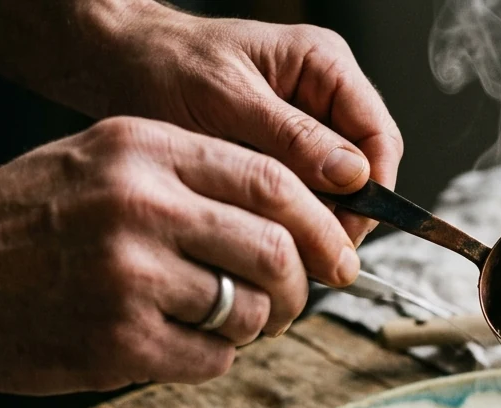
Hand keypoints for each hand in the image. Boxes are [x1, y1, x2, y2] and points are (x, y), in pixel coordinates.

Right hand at [0, 117, 357, 393]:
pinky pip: (215, 359)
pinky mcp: (120, 341)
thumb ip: (192, 177)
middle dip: (300, 286)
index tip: (337, 254)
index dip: (320, 224)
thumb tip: (295, 216)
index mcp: (143, 148)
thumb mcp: (101, 162)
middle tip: (292, 302)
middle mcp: (140, 204)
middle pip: (276, 249)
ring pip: (252, 310)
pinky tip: (177, 345)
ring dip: (255, 327)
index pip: (272, 180)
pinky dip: (213, 359)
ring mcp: (129, 275)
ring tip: (224, 322)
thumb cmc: (27, 223)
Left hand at [105, 3, 402, 245]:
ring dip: (314, 219)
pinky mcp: (285, 153)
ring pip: (338, 190)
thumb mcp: (227, 100)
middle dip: (343, 213)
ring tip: (278, 240)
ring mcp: (307, 125)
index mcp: (324, 65)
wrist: (119, 64)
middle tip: (309, 250)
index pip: (380, 138)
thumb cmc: (164, 65)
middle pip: (366, 170)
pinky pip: (306, 194)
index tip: (345, 232)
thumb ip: (293, 136)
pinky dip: (290, 216)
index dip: (373, 191)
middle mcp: (325, 94)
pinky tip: (264, 226)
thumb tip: (352, 175)